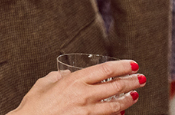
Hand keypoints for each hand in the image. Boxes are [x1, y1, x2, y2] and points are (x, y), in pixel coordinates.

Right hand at [10, 60, 144, 114]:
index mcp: (74, 80)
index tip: (133, 64)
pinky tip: (120, 113)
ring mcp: (86, 112)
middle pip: (115, 87)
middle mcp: (83, 95)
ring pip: (115, 106)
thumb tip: (66, 74)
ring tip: (135, 95)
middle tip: (141, 78)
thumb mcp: (44, 83)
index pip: (106, 70)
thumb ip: (58, 77)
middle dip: (131, 82)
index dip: (122, 66)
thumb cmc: (34, 105)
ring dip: (128, 99)